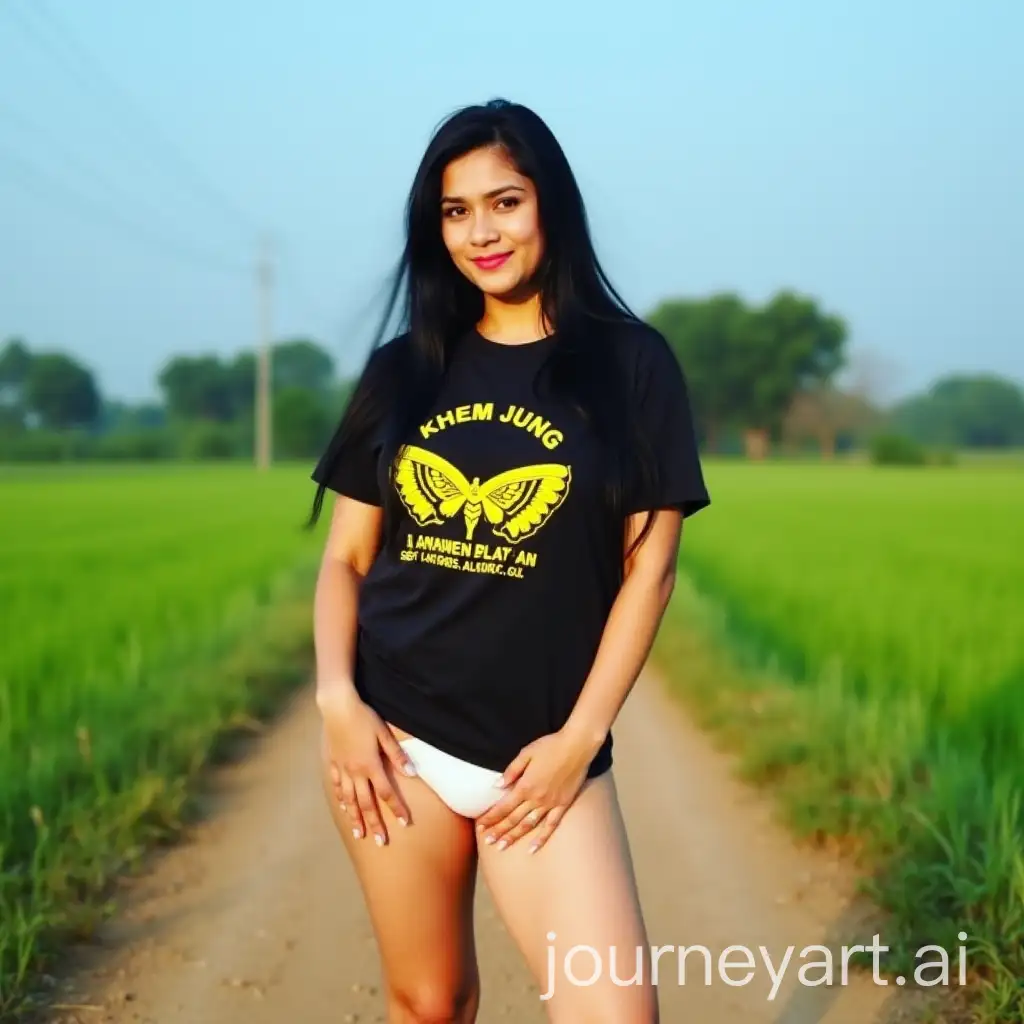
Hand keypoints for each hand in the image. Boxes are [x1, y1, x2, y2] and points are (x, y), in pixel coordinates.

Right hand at [318, 688, 416, 845]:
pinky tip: (344, 807)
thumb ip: (397, 755)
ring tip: (359, 834)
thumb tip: (412, 772)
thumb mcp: (384, 733)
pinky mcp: (333, 761)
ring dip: (355, 818)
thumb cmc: (364, 717)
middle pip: (366, 803)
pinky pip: (337, 785)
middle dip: (374, 823)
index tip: (404, 824)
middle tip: (381, 843)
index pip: (386, 793)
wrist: (337, 706)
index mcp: (370, 765)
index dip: (396, 809)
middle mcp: (355, 771)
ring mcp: (342, 768)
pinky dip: (341, 799)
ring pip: (349, 799)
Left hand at [475, 727, 598, 853]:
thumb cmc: (550, 746)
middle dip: (498, 831)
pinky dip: (541, 838)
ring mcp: (550, 804)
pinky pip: (551, 825)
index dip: (490, 817)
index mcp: (525, 786)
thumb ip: (511, 771)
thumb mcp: (526, 753)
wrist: (577, 746)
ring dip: (514, 836)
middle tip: (487, 842)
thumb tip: (497, 785)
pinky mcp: (563, 805)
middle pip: (513, 819)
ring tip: (502, 847)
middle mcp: (536, 798)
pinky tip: (532, 849)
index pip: (503, 806)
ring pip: (528, 825)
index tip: (480, 826)